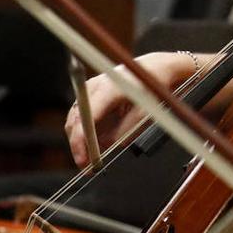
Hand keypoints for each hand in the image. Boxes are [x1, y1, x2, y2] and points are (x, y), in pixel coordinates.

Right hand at [64, 51, 199, 167]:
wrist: (156, 67)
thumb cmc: (153, 86)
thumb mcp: (146, 111)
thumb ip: (126, 130)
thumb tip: (109, 146)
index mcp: (109, 89)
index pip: (86, 120)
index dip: (81, 143)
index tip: (83, 160)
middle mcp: (95, 85)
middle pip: (75, 120)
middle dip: (79, 145)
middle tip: (86, 166)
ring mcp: (91, 87)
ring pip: (76, 118)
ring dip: (82, 139)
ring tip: (92, 157)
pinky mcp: (92, 90)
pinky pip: (83, 114)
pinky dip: (87, 129)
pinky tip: (95, 142)